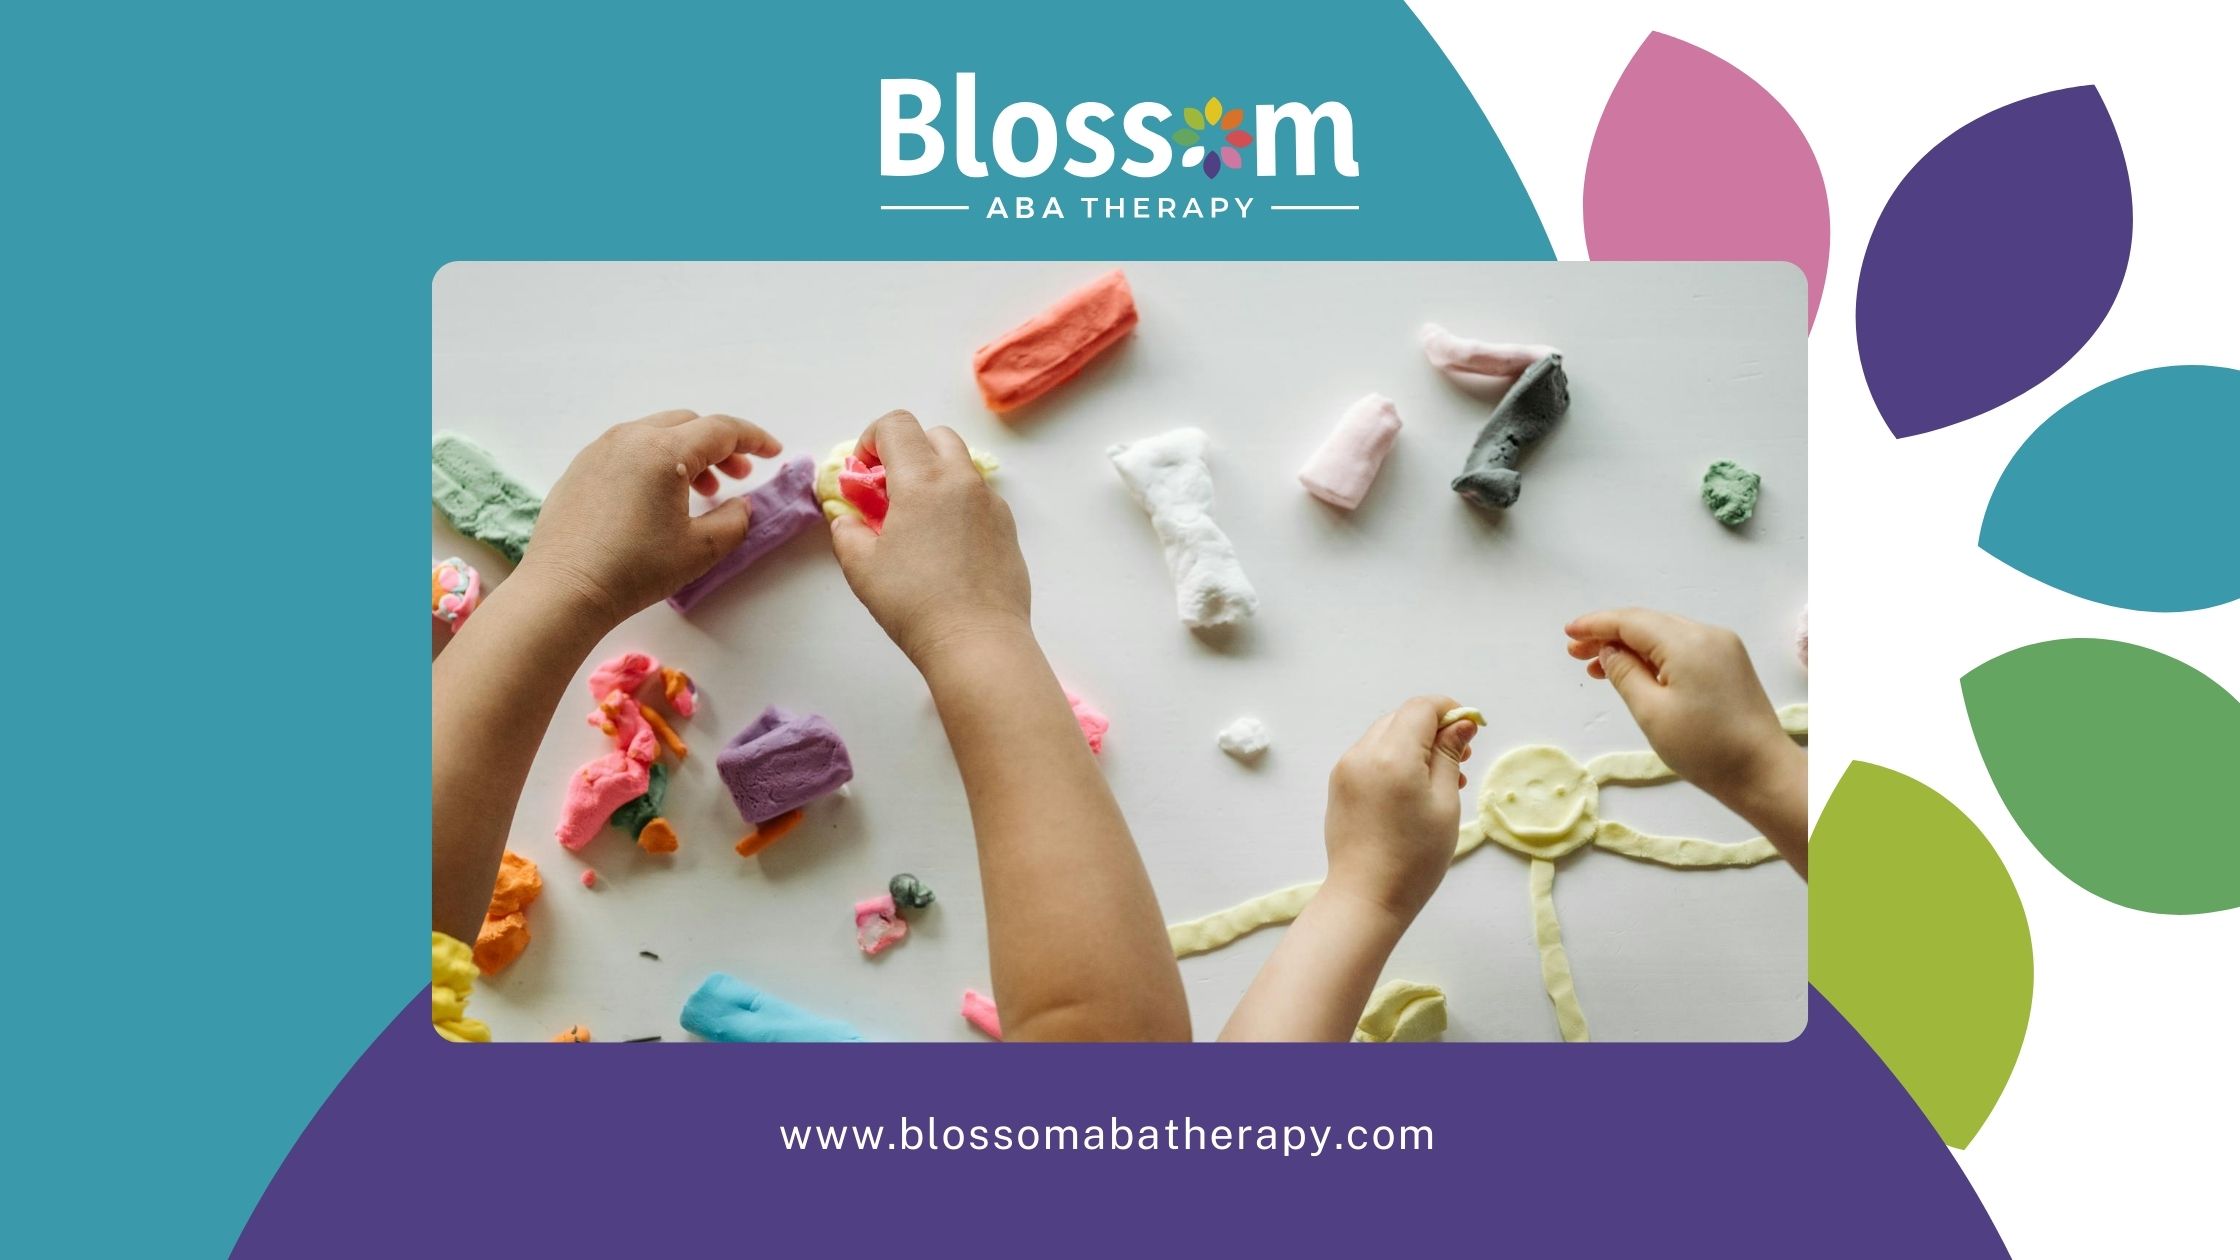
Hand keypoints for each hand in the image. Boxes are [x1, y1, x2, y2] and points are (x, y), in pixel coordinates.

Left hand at [515, 410, 780, 625]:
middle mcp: (630, 437)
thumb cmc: (636, 569)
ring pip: (656, 433)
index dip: (754, 438)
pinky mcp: (580, 468)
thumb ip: (735, 520)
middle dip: (720, 445)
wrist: (564, 590)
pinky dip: (654, 461)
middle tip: (738, 474)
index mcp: (664, 450)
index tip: (773, 452)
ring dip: (686, 453)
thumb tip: (740, 504)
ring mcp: (600, 449)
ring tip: (700, 489)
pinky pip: (628, 449)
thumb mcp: (700, 549)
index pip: (721, 429)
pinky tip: (657, 497)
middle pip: (688, 424)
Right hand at [829, 410, 1031, 665]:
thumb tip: (849, 519)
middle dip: (906, 451)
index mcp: (923, 479)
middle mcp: (962, 481)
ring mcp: (991, 503)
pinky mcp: (1007, 528)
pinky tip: (945, 545)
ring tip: (916, 521)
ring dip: (934, 476)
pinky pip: (978, 497)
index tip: (862, 473)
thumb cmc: (914, 603)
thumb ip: (847, 531)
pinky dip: (957, 503)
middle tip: (887, 492)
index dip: (871, 439)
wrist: (977, 640)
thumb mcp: (861, 567)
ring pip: (960, 465)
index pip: (897, 425)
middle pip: (934, 436)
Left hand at [1321, 695, 1477, 919]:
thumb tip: (1461, 722)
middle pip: (1401, 719)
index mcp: (1391, 755)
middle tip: (1460, 760)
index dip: (1449, 711)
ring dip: (1414, 745)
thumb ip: (1449, 755)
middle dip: (1433, 729)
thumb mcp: (1444, 802)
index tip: (1471, 732)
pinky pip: (1370, 757)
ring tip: (1442, 779)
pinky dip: (1394, 761)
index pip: (1420, 708)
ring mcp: (1345, 770)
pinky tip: (1413, 790)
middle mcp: (1361, 754)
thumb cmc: (1415, 856)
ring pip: (1385, 736)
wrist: (1366, 896)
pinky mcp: (1339, 786)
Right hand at [1564, 608, 1795, 805]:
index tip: (1568, 633)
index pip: (1632, 621)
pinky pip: (1683, 648)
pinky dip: (1655, 656)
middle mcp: (1708, 635)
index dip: (1596, 625)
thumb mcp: (1651, 712)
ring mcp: (1723, 648)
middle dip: (1610, 635)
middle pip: (1649, 623)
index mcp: (1688, 642)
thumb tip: (1610, 650)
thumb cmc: (1705, 748)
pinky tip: (1636, 672)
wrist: (1763, 773)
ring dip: (1631, 647)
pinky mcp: (1730, 664)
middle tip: (1576, 654)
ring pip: (1665, 635)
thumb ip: (1624, 673)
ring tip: (1598, 667)